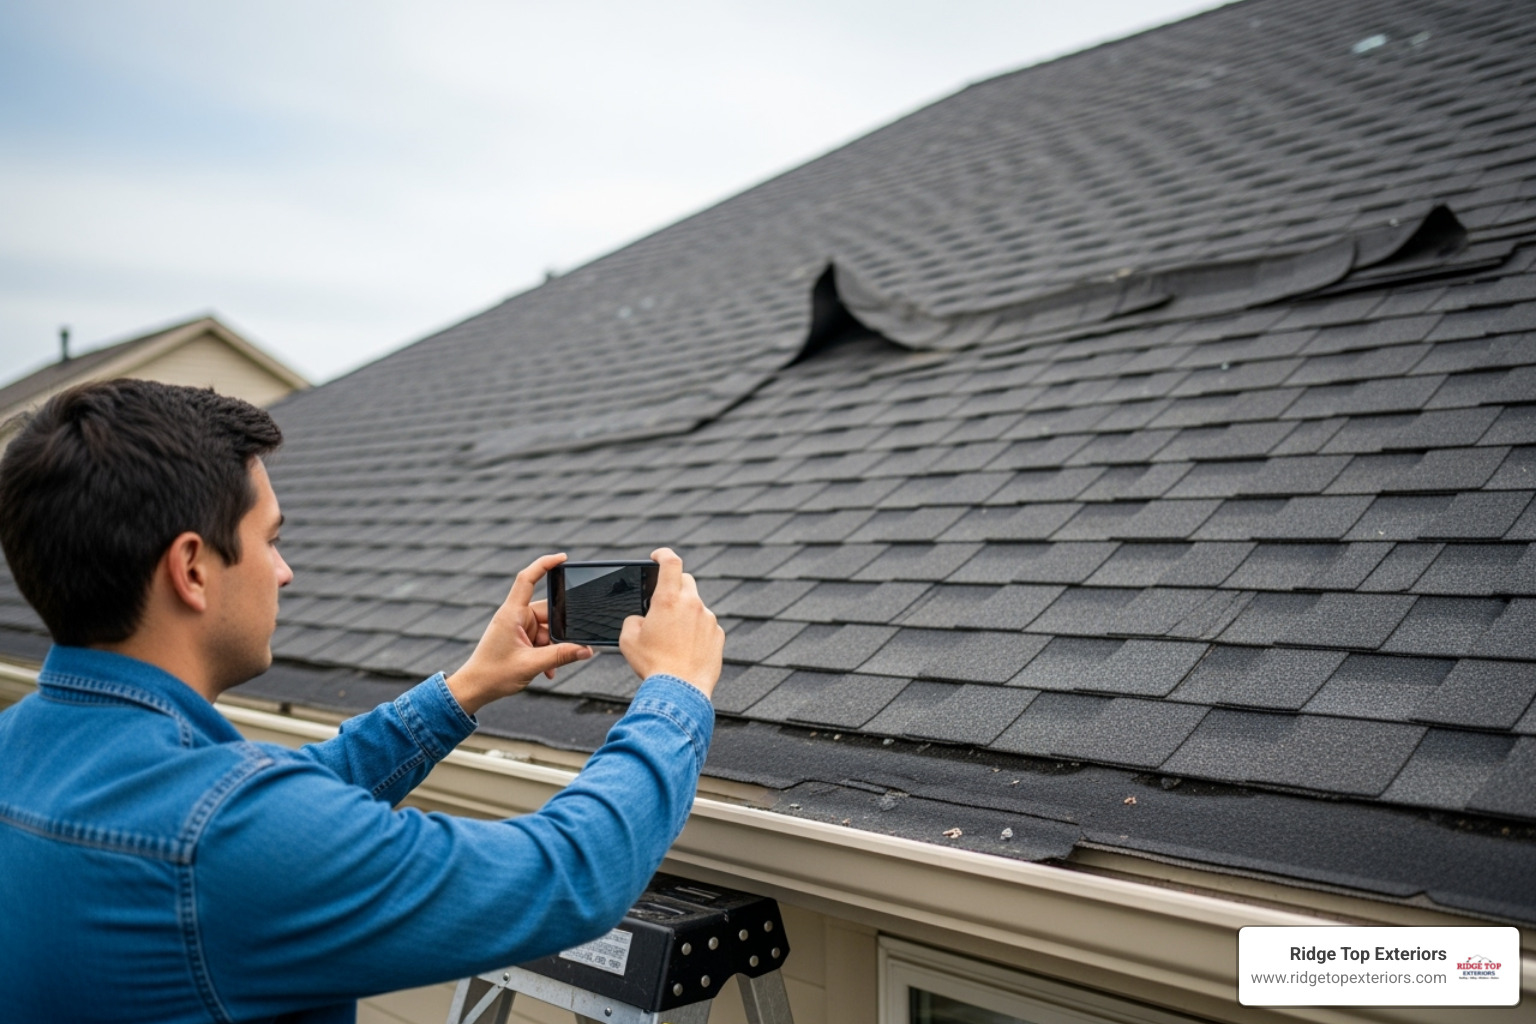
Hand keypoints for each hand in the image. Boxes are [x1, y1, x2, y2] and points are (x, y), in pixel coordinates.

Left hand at [446, 553, 592, 714]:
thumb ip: (561, 656)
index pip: (527, 579)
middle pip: (548, 613)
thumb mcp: (531, 665)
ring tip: (550, 667)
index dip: (544, 564)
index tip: (563, 558)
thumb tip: (586, 650)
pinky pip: (541, 639)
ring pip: (547, 629)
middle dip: (559, 633)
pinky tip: (547, 670)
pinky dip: (547, 653)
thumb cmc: (493, 675)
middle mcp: (514, 616)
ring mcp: (517, 627)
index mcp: (512, 614)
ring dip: (552, 648)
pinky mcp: (519, 637)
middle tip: (568, 649)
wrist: (475, 689)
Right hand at [619, 547, 724, 698]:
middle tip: (662, 602)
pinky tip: (686, 649)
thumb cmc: (653, 665)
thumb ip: (633, 620)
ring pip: (695, 606)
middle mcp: (692, 604)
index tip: (658, 556)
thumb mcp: (628, 640)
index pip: (671, 562)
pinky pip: (706, 625)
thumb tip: (641, 619)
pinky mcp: (718, 635)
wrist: (680, 690)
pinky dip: (696, 631)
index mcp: (668, 600)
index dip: (663, 554)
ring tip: (672, 637)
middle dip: (673, 586)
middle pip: (685, 581)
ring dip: (684, 613)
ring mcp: (708, 619)